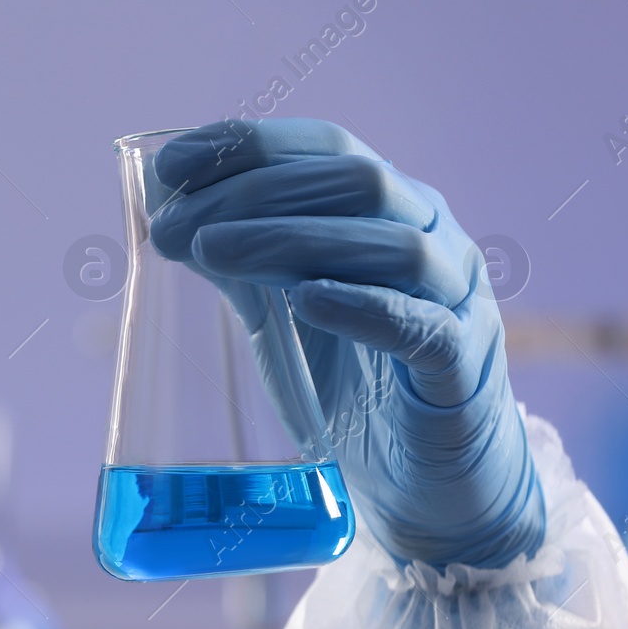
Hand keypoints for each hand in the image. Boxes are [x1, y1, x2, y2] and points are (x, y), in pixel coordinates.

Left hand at [149, 118, 543, 569]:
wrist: (424, 483)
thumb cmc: (353, 387)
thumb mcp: (279, 315)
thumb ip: (238, 263)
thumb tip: (164, 215)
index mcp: (390, 211)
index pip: (324, 148)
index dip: (249, 145)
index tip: (169, 164)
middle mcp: (433, 238)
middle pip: (355, 179)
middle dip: (254, 192)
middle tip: (173, 228)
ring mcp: (457, 299)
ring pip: (392, 242)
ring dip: (292, 238)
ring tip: (212, 251)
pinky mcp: (463, 367)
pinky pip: (423, 326)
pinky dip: (364, 307)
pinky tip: (307, 300)